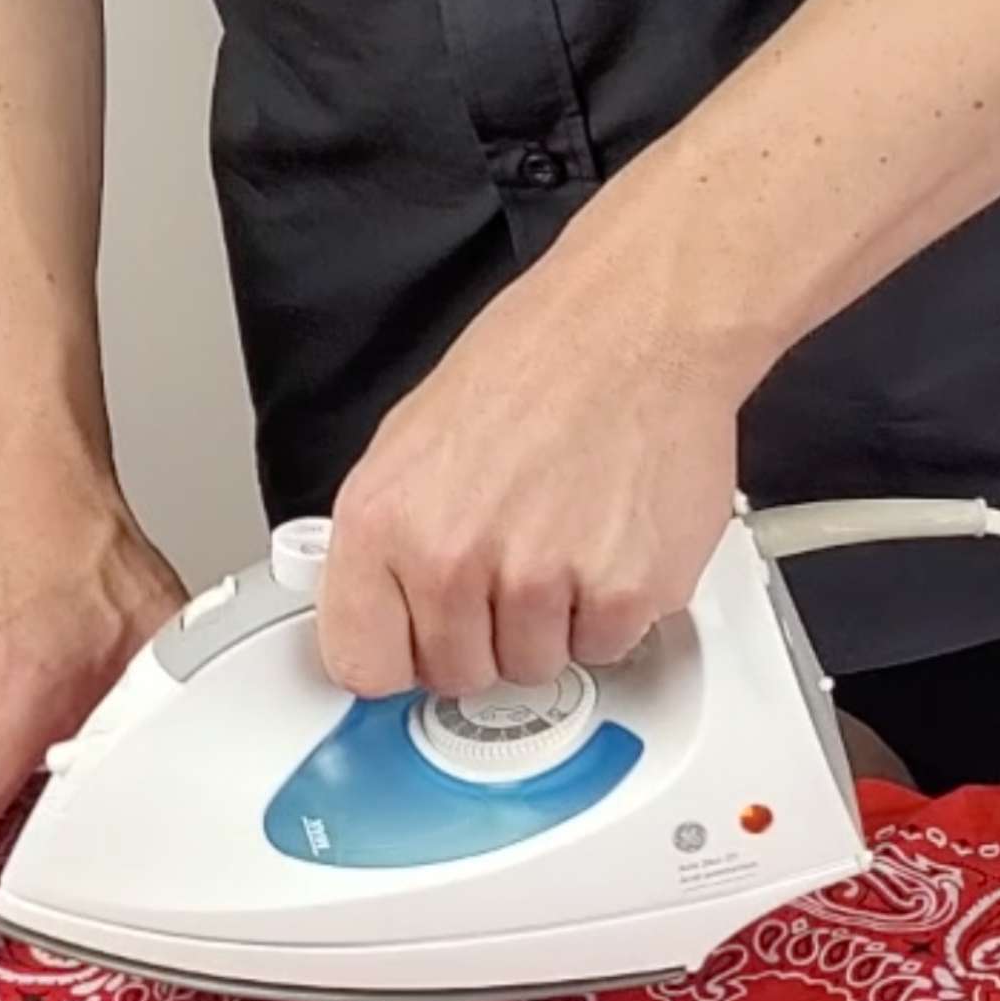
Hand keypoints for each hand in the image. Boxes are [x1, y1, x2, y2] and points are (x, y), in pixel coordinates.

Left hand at [319, 256, 751, 697]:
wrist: (636, 325)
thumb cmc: (535, 366)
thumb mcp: (413, 442)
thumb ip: (390, 541)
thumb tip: (383, 610)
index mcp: (382, 520)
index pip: (363, 665)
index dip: (400, 656)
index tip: (419, 645)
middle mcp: (451, 557)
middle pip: (458, 675)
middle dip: (486, 634)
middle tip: (514, 561)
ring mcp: (538, 580)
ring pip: (535, 666)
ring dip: (555, 621)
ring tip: (565, 535)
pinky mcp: (621, 592)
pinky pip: (605, 648)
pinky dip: (614, 608)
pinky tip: (608, 537)